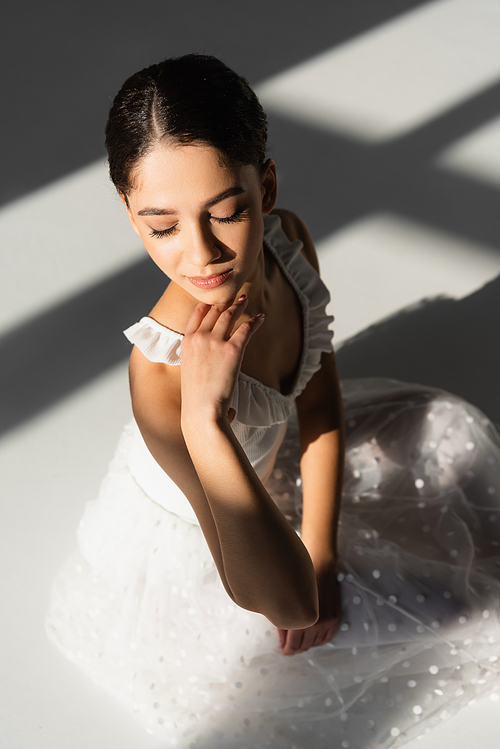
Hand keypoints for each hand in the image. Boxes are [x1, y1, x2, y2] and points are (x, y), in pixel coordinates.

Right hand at [180, 296, 264, 426]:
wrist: (202, 409)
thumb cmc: (197, 395)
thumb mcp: (189, 369)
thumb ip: (196, 354)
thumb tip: (207, 352)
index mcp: (187, 342)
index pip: (197, 314)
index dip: (207, 304)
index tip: (215, 300)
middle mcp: (200, 337)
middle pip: (214, 311)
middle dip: (225, 301)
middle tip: (235, 296)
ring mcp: (215, 342)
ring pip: (229, 315)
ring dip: (239, 306)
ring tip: (245, 300)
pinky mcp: (232, 350)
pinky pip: (246, 329)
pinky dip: (255, 321)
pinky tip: (261, 317)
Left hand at [277, 561, 340, 655]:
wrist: (318, 566)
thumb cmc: (296, 581)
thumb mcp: (284, 603)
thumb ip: (282, 626)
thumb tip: (282, 644)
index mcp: (302, 620)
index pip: (294, 645)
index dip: (288, 650)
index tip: (284, 651)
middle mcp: (317, 623)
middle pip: (305, 646)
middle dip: (296, 648)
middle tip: (290, 646)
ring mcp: (328, 621)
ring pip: (316, 643)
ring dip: (308, 644)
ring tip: (300, 641)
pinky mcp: (335, 617)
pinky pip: (327, 637)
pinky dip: (319, 640)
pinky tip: (312, 637)